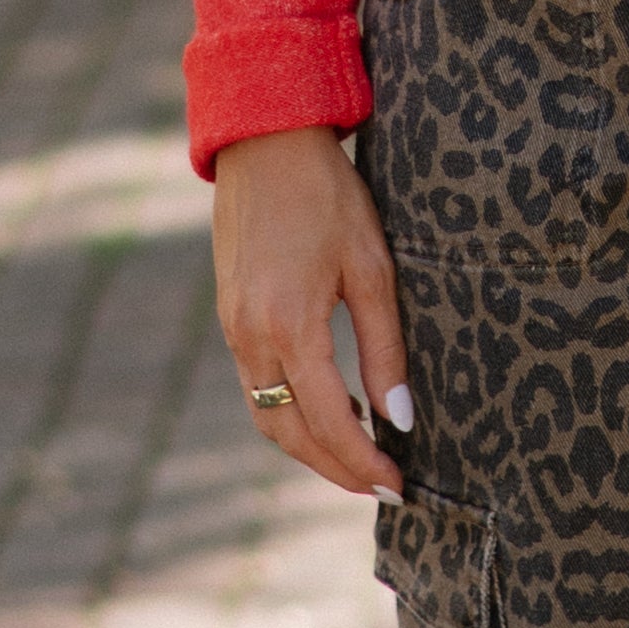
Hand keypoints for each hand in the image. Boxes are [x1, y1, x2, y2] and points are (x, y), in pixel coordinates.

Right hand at [207, 127, 408, 494]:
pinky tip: (326, 409)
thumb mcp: (371, 268)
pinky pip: (255, 385)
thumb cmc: (329, 195)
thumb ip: (384, 348)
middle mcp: (250, 335)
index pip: (327, 422)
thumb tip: (399, 419)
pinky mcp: (229, 313)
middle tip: (380, 487)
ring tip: (357, 458)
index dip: (362, 463)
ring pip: (265, 414)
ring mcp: (232, 327)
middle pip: (287, 432)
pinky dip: (289, 411)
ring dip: (308, 446)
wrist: (264, 140)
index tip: (396, 486)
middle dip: (333, 469)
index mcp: (289, 326)